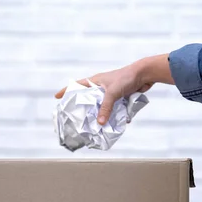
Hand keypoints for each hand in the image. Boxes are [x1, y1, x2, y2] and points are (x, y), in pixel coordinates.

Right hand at [54, 54, 173, 124]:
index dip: (66, 91)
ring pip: (102, 106)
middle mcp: (101, 87)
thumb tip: (100, 123)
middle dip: (84, 108)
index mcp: (95, 81)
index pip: (77, 85)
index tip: (56, 98)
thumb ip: (106, 108)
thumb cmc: (126, 78)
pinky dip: (114, 116)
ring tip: (95, 126)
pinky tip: (114, 124)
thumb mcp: (113, 93)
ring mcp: (111, 93)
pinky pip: (114, 109)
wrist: (144, 75)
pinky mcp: (120, 98)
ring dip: (101, 115)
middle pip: (88, 99)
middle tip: (77, 118)